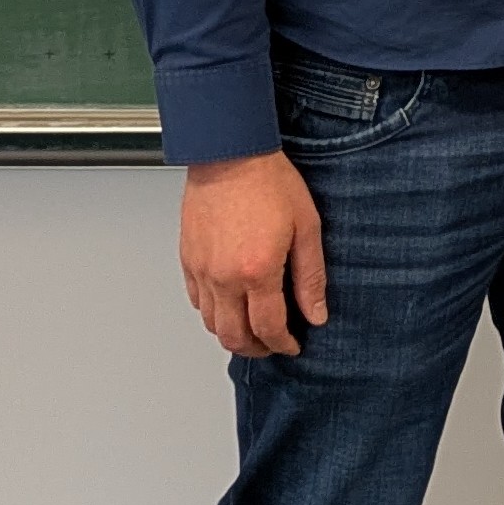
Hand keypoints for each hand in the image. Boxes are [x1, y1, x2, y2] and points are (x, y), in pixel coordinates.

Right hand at [179, 151, 325, 357]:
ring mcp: (201, 270)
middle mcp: (223, 278)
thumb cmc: (270, 183)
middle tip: (273, 345)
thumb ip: (311, 276)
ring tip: (253, 330)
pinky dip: (212, 313)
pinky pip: (196, 301)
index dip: (282, 344)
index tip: (293, 345)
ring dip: (232, 334)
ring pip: (210, 323)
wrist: (230, 156)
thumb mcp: (306, 227)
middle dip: (256, 348)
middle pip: (233, 335)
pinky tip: (230, 306)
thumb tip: (316, 313)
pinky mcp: (187, 260)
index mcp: (256, 271)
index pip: (268, 327)